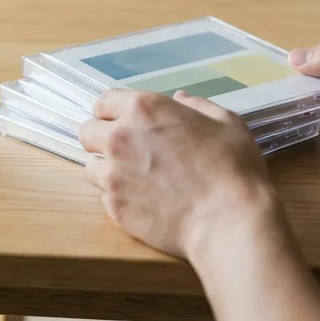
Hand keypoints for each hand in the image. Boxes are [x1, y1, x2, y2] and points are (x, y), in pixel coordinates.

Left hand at [80, 90, 281, 258]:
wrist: (228, 220)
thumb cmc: (233, 167)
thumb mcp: (226, 122)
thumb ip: (197, 106)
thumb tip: (180, 100)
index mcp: (144, 109)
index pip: (104, 102)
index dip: (113, 112)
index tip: (124, 122)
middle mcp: (120, 138)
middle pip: (87, 132)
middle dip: (101, 138)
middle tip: (125, 150)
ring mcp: (113, 175)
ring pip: (91, 165)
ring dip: (107, 168)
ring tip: (134, 178)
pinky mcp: (114, 207)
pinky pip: (105, 196)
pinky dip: (119, 196)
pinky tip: (144, 201)